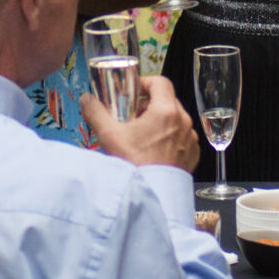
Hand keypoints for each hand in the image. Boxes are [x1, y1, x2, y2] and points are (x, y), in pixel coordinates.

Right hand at [84, 75, 198, 170]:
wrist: (152, 195)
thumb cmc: (134, 165)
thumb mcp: (109, 135)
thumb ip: (96, 112)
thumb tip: (87, 99)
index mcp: (166, 111)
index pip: (160, 82)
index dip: (145, 83)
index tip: (134, 92)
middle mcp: (183, 122)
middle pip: (167, 101)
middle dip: (149, 105)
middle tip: (132, 117)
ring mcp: (190, 139)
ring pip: (175, 120)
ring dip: (160, 122)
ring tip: (142, 136)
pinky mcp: (192, 154)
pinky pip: (182, 138)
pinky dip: (170, 139)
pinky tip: (154, 150)